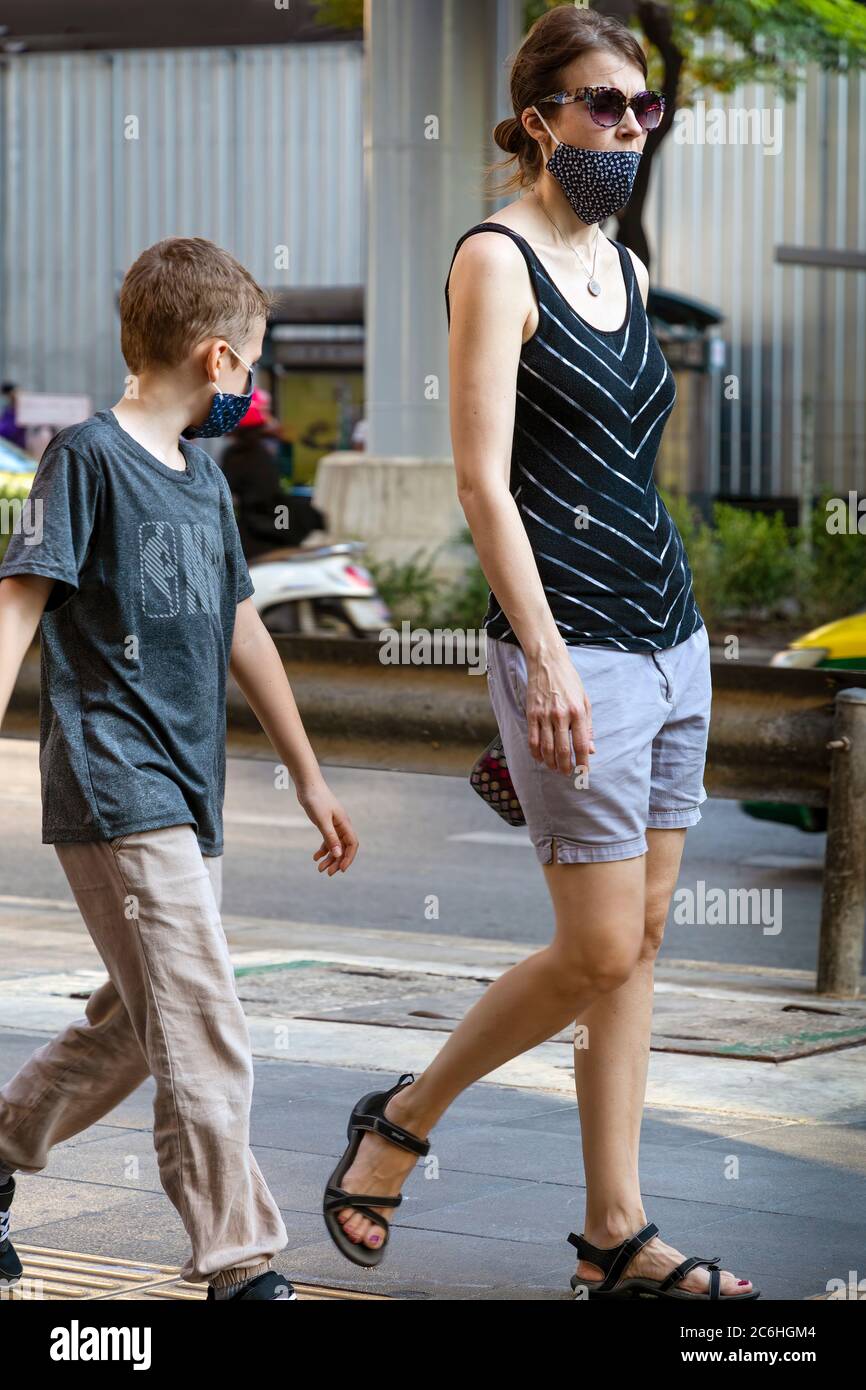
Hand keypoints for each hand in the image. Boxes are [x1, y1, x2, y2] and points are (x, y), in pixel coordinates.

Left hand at [296, 779, 358, 874]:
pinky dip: (323, 850)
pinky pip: (327, 840)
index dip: (348, 858)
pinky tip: (315, 857)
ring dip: (329, 858)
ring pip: (335, 845)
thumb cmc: (316, 800)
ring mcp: (334, 825)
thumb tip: (338, 854)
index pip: (352, 844)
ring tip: (320, 869)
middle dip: (337, 861)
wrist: (308, 785)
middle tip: (328, 874)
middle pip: (344, 847)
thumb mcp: (322, 821)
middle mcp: (341, 825)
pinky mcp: (325, 823)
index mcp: (344, 824)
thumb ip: (330, 838)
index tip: (341, 870)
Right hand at [525, 646, 594, 774]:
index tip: (583, 772)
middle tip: (567, 774)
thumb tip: (590, 749)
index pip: (581, 744)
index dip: (582, 762)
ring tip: (555, 768)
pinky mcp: (531, 714)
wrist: (548, 662)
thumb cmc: (569, 681)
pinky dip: (536, 752)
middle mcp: (561, 715)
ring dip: (551, 762)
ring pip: (546, 748)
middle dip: (565, 766)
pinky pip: (533, 739)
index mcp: (577, 712)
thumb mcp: (584, 701)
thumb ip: (587, 726)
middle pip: (563, 750)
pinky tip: (540, 758)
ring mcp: (544, 715)